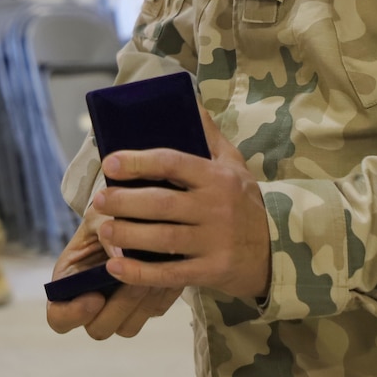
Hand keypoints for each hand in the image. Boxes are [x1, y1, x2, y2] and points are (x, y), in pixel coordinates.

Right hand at [45, 202, 181, 339]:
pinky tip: (166, 266)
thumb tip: (120, 256)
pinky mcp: (147, 305)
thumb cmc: (108, 215)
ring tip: (151, 269)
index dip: (73, 314)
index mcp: (69, 282)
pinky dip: (161, 292)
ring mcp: (120, 309)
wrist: (135, 213)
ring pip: (128, 328)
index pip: (58, 318)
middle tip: (132, 280)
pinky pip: (155, 310)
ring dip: (140, 303)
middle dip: (116, 306)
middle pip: (98, 329)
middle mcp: (91, 304)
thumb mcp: (102, 216)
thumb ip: (106, 232)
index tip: (95, 296)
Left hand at [94, 106, 269, 300]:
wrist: (277, 250)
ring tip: (103, 228)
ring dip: (127, 234)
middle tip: (99, 200)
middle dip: (124, 201)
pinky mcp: (211, 271)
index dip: (138, 161)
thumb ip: (209, 136)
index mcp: (217, 177)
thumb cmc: (244, 202)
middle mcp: (215, 208)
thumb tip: (189, 102)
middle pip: (161, 203)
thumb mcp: (234, 164)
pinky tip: (116, 265)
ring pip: (162, 239)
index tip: (110, 162)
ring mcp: (214, 242)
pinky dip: (140, 272)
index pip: (172, 163)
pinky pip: (170, 274)